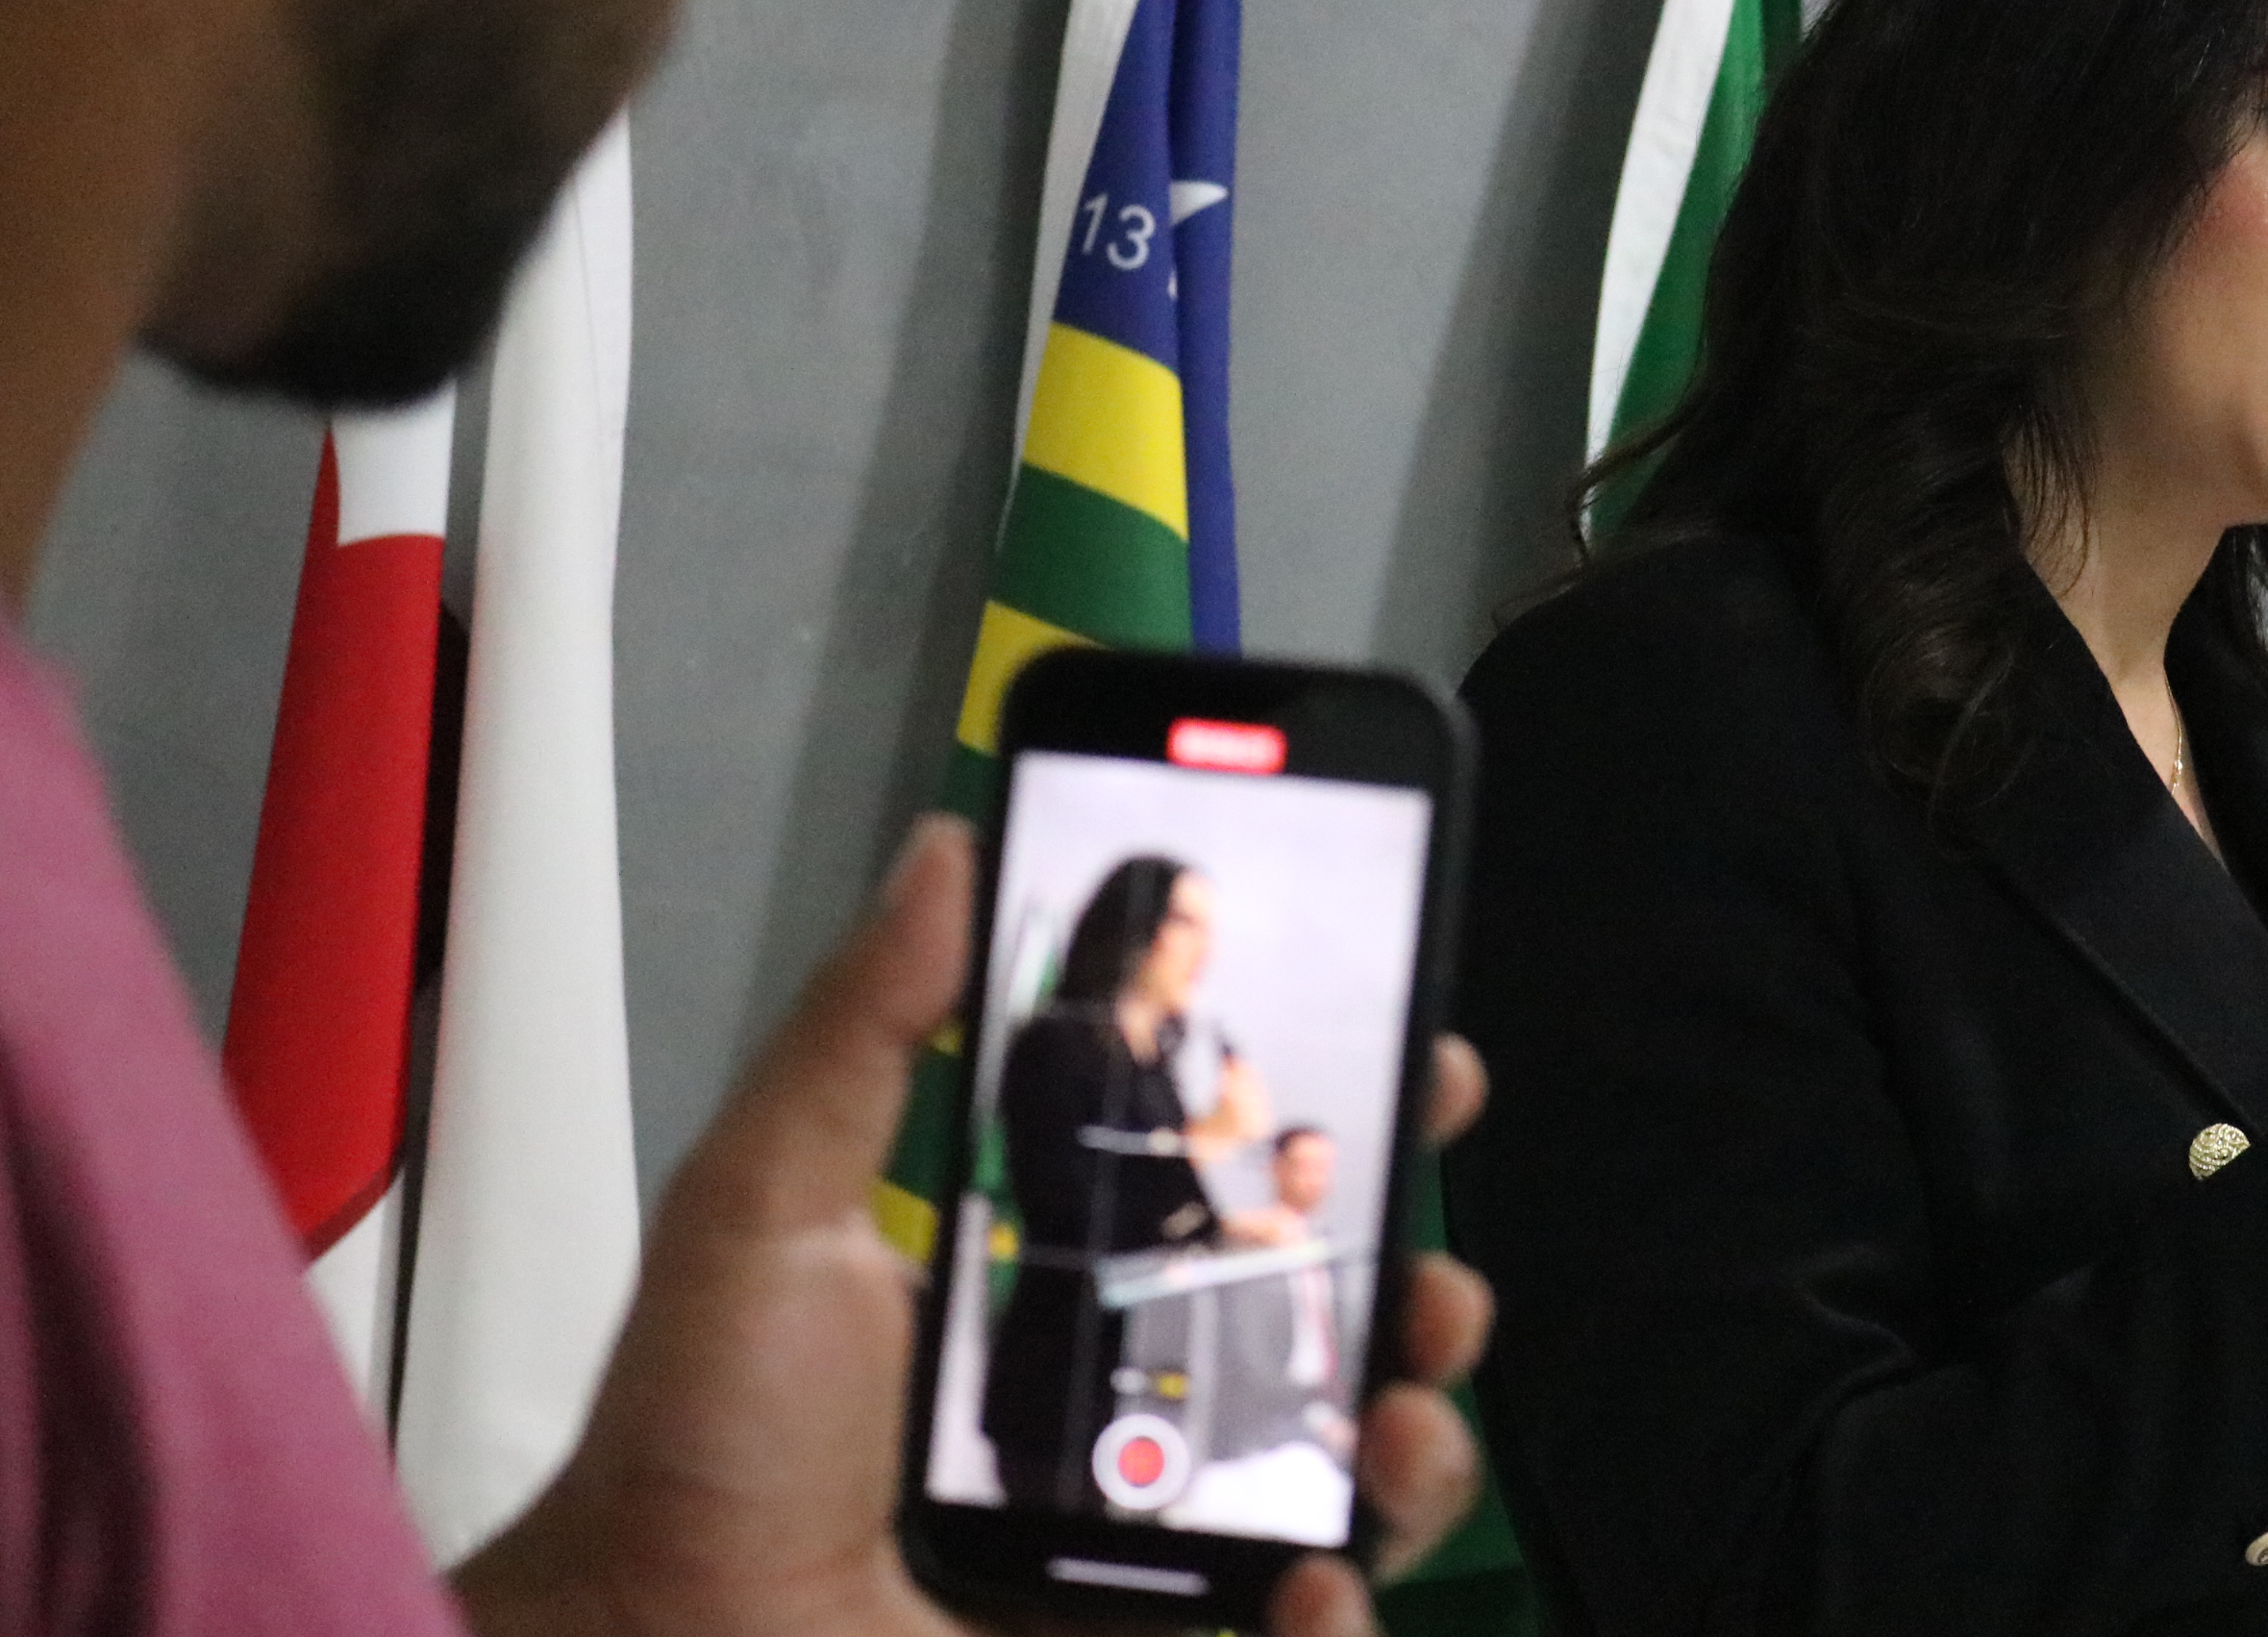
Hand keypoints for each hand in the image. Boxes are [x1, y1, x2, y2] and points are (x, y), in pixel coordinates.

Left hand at [450, 817, 1497, 1636]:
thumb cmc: (700, 1452)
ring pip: (1354, 1474)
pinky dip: (1347, 1613)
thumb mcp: (766, 1204)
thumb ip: (858, 1026)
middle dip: (1422, 1281)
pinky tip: (1312, 1584)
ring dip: (1417, 1442)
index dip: (1342, 1121)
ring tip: (1392, 1427)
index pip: (1235, 1177)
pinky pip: (1308, 1627)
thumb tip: (944, 849)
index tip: (1412, 1058)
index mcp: (1056, 1274)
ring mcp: (1157, 1532)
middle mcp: (1126, 1393)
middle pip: (1335, 1320)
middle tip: (1427, 1276)